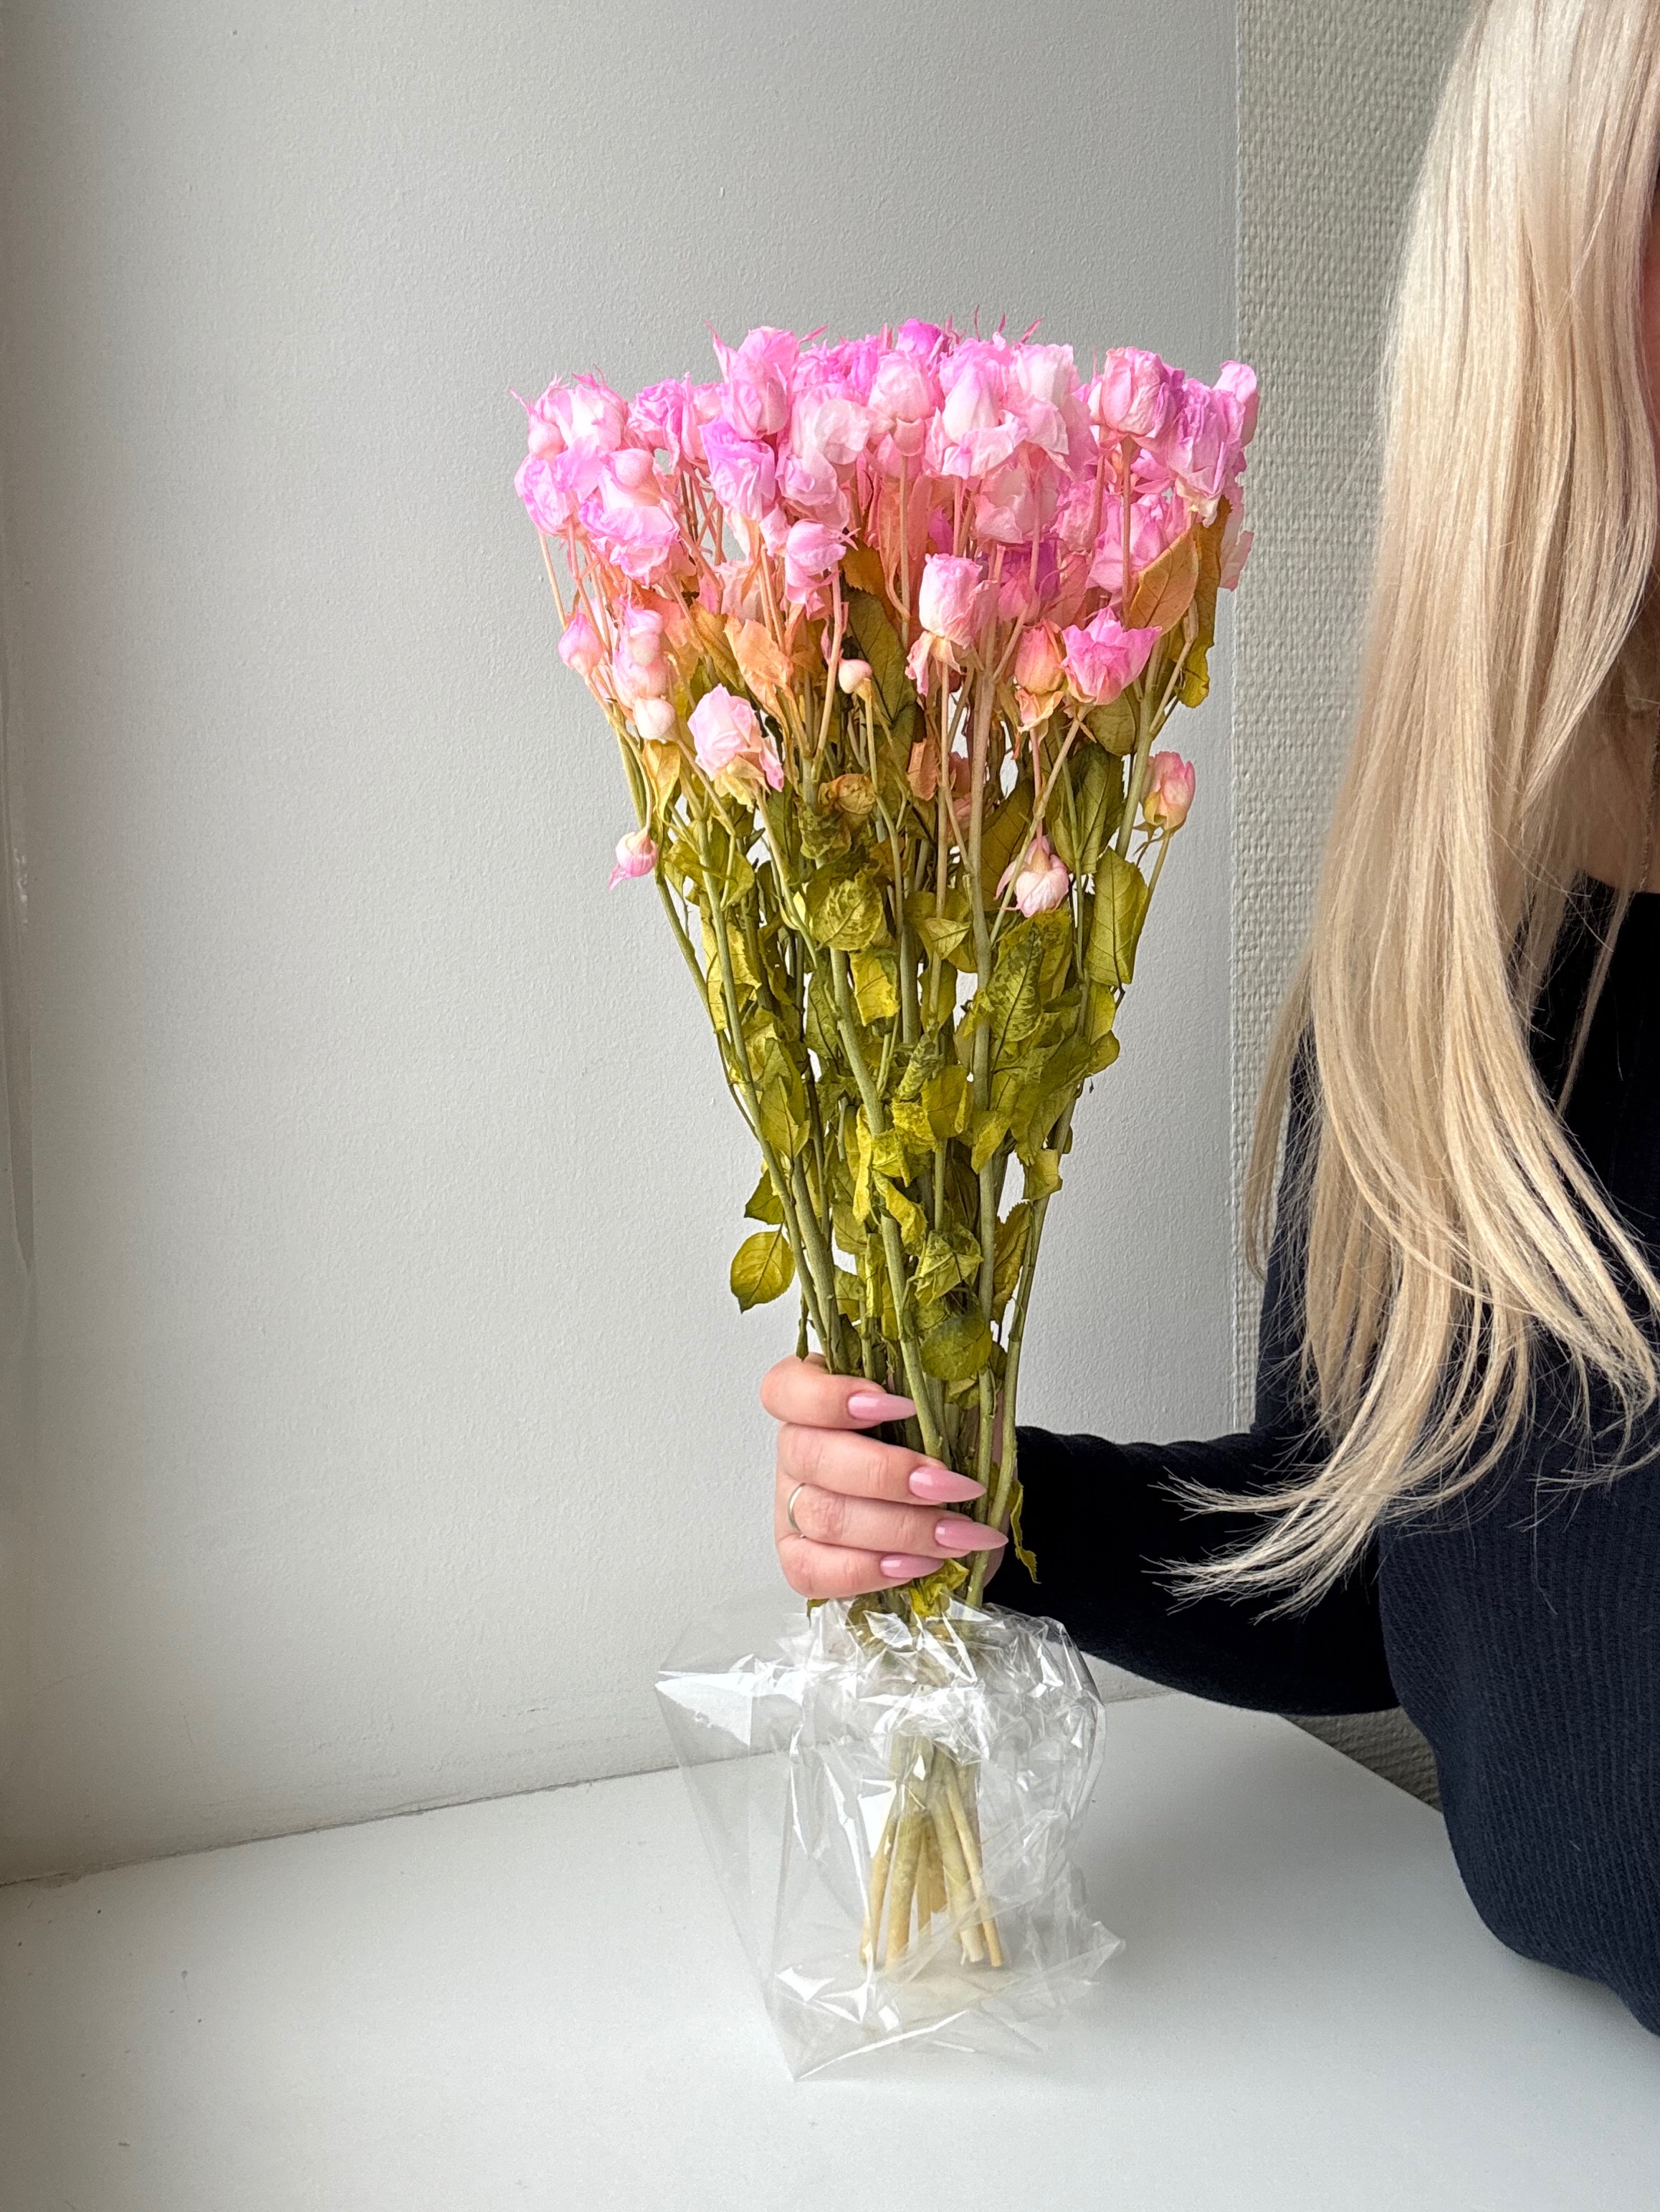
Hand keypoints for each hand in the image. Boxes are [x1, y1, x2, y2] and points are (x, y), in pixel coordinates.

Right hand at [763, 1353, 1006, 1599]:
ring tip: (959, 1532)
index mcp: (818, 1394)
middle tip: (951, 1485)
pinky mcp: (801, 1557)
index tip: (899, 1405)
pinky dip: (872, 1570)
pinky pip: (814, 1571)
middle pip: (811, 1456)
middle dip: (888, 1474)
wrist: (965, 1508)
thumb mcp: (955, 1398)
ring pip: (824, 1516)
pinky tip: (920, 1563)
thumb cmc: (949, 1446)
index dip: (830, 1398)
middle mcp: (796, 1448)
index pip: (786, 1388)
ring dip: (900, 1528)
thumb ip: (948, 1371)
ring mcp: (792, 1506)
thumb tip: (961, 1353)